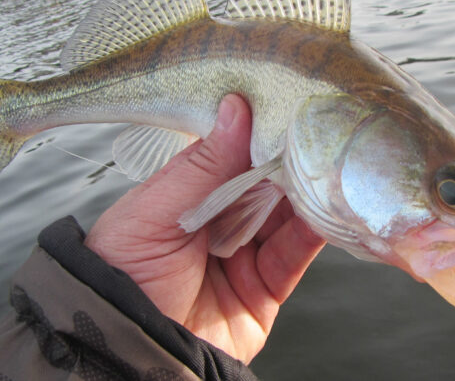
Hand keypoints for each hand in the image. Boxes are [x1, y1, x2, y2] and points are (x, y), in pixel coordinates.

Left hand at [85, 94, 325, 362]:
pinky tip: (326, 209)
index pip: (230, 157)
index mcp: (188, 197)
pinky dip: (313, 234)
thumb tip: (237, 107)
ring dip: (306, 195)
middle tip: (316, 134)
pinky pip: (294, 257)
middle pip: (263, 186)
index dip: (257, 134)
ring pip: (286, 218)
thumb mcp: (157, 210)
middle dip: (288, 162)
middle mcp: (219, 223)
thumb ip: (203, 164)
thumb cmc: (125, 270)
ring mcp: (244, 256)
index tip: (284, 107)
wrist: (128, 347)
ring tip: (329, 167)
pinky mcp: (265, 291)